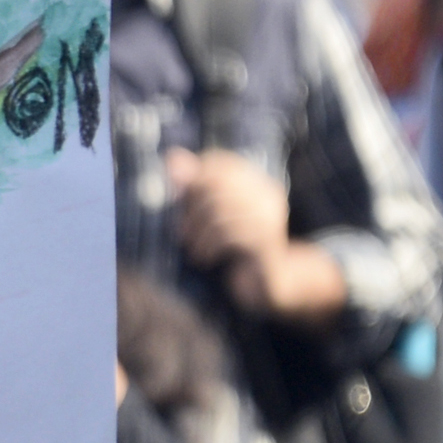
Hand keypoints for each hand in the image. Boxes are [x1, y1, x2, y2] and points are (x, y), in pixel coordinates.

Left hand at [163, 150, 291, 272]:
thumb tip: (171, 156)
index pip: (221, 164)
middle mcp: (267, 195)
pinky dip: (210, 247)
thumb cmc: (232, 249)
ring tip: (193, 248)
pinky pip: (232, 235)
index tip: (180, 202)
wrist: (263, 286)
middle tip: (181, 233)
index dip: (194, 179)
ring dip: (198, 233)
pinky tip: (204, 258)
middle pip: (218, 187)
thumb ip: (193, 187)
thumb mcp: (208, 216)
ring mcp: (271, 218)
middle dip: (192, 210)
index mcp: (255, 182)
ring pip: (222, 212)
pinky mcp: (268, 243)